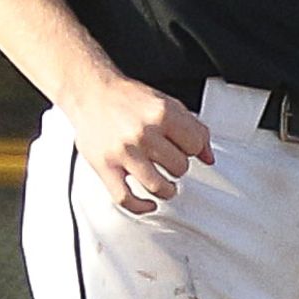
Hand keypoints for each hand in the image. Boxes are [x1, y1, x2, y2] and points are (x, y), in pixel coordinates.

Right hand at [63, 74, 211, 212]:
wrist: (90, 92)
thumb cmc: (126, 98)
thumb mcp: (168, 104)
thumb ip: (193, 128)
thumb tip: (208, 157)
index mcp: (162, 114)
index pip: (195, 146)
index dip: (192, 149)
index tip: (184, 149)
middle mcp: (143, 133)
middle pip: (179, 168)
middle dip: (177, 166)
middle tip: (169, 161)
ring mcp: (124, 152)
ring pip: (159, 186)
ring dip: (167, 189)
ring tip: (166, 185)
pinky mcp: (105, 166)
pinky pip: (125, 198)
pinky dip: (140, 206)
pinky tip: (148, 204)